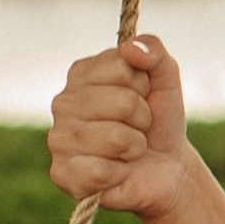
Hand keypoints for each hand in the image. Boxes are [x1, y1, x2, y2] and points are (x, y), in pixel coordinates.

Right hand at [48, 36, 194, 220]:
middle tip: (138, 127)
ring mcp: (59, 139)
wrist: (165, 169)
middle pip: (124, 103)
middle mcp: (62, 103)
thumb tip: (130, 48)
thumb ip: (153, 51)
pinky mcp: (62, 175)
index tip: (142, 97)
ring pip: (117, 138)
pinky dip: (122, 173)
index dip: (144, 86)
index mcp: (81, 74)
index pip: (123, 67)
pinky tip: (116, 172)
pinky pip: (102, 171)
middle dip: (143, 118)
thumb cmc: (158, 121)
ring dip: (135, 147)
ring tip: (128, 149)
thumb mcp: (165, 80)